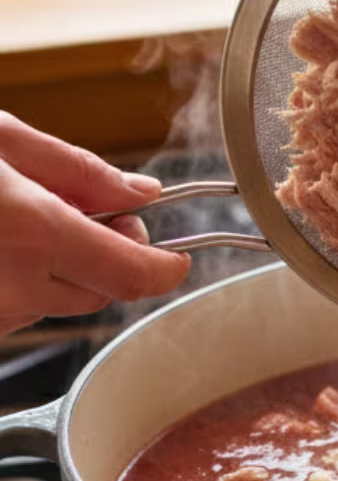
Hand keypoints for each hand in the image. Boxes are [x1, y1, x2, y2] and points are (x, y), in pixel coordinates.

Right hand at [0, 113, 189, 336]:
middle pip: (100, 292)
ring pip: (54, 303)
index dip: (165, 268)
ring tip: (17, 218)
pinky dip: (18, 281)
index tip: (177, 259)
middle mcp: (11, 289)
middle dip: (105, 254)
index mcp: (32, 235)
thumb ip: (78, 170)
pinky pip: (16, 310)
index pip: (132, 273)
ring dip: (54, 269)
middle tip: (80, 209)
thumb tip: (140, 191)